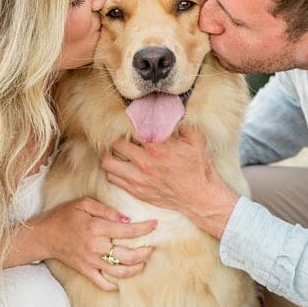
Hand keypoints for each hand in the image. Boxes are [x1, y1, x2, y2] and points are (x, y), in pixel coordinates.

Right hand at [35, 197, 156, 291]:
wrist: (43, 235)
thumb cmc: (64, 216)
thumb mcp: (83, 204)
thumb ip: (105, 210)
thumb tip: (126, 219)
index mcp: (96, 228)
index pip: (127, 231)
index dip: (144, 228)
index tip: (154, 225)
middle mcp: (95, 247)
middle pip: (127, 256)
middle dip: (144, 253)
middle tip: (151, 248)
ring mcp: (90, 261)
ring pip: (119, 272)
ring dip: (135, 269)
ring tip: (142, 263)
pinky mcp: (85, 271)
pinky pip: (102, 283)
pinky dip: (113, 285)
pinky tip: (122, 281)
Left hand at [100, 126, 239, 239]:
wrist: (200, 197)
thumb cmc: (198, 167)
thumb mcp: (196, 139)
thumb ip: (181, 123)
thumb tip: (169, 109)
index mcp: (158, 147)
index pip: (130, 129)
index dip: (127, 123)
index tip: (128, 121)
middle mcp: (145, 163)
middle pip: (114, 144)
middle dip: (116, 137)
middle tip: (119, 134)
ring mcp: (139, 179)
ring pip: (107, 163)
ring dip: (110, 154)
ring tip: (115, 150)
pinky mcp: (136, 191)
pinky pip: (113, 178)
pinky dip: (113, 170)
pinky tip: (122, 165)